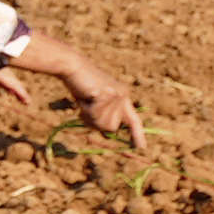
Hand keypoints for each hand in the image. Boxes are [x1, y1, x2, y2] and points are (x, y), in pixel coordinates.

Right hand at [23, 34, 142, 143]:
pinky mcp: (107, 95)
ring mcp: (116, 96)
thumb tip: (109, 133)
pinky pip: (94, 115)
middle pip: (111, 127)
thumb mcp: (94, 101)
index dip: (137, 134)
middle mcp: (123, 96)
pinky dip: (84, 110)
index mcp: (123, 96)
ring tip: (85, 99)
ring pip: (102, 123)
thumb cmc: (79, 83)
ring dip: (89, 116)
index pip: (134, 119)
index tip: (141, 148)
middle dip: (95, 123)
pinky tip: (83, 97)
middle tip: (85, 108)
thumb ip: (103, 114)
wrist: (72, 65)